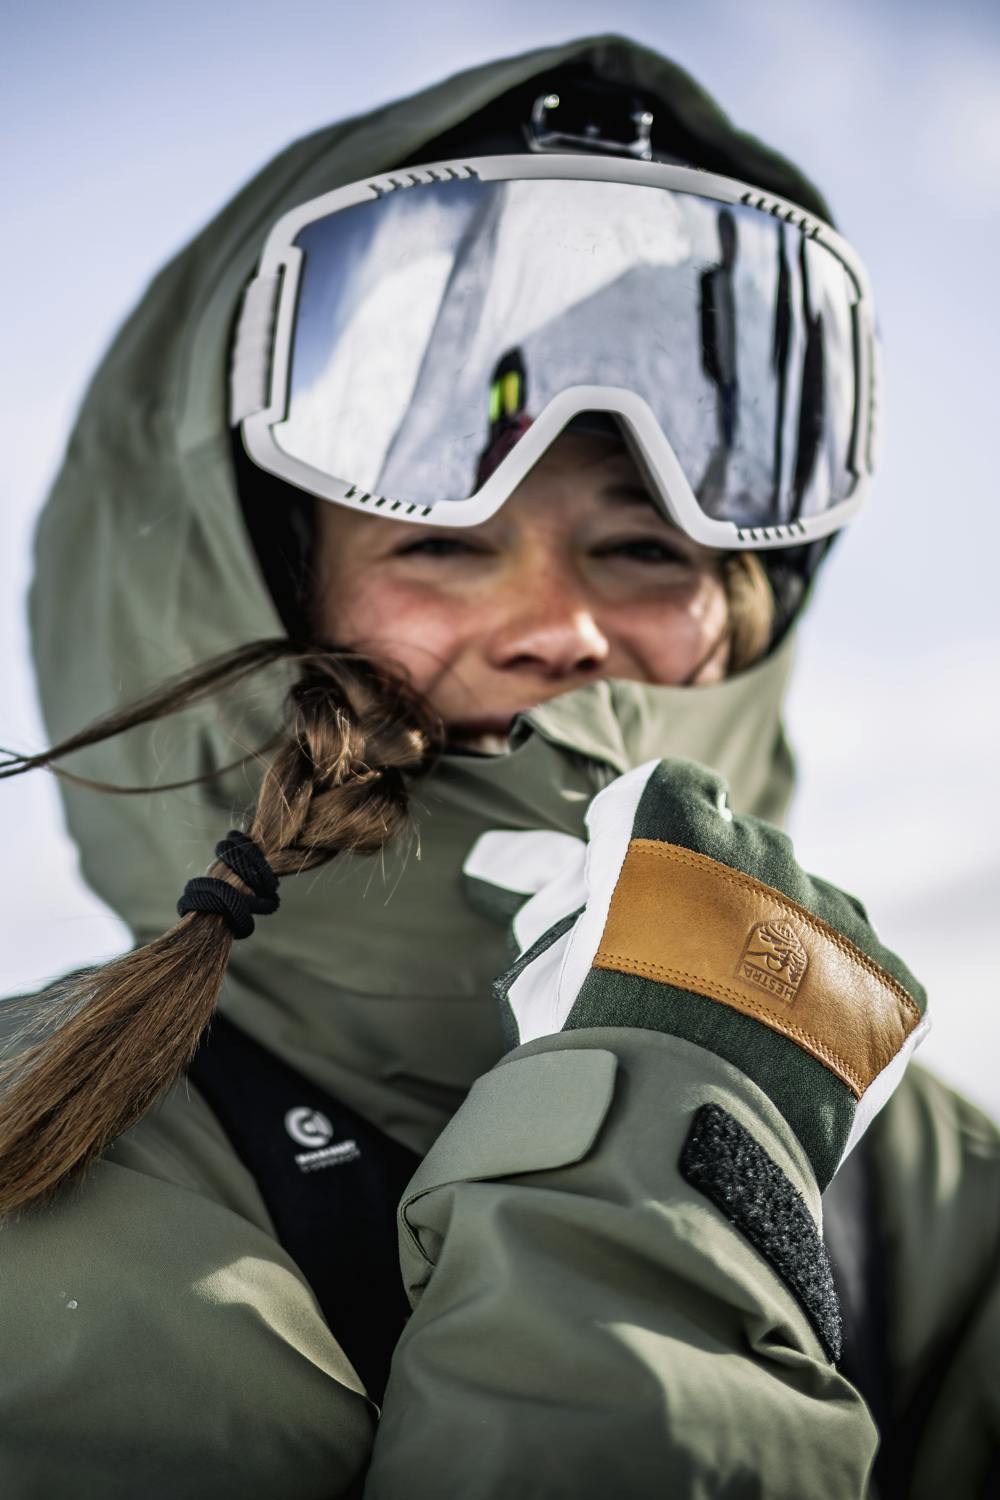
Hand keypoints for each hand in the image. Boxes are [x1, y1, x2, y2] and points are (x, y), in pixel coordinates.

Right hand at [465, 757, 928, 1188]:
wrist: (679, 1129)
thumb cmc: (592, 1037)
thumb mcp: (546, 963)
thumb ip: (561, 912)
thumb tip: (553, 888)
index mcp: (677, 821)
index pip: (675, 787)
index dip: (652, 830)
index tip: (636, 875)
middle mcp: (765, 847)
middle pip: (744, 849)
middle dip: (717, 891)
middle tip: (685, 962)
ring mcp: (833, 911)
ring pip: (808, 909)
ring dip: (781, 943)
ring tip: (746, 1017)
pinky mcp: (886, 980)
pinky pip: (864, 977)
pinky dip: (836, 1004)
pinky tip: (798, 1051)